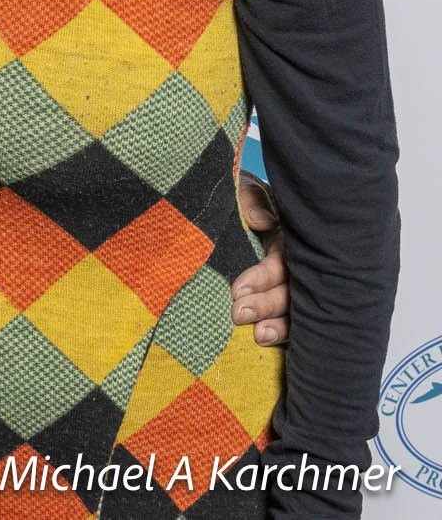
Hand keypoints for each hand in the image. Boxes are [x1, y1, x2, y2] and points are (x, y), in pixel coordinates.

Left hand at [232, 177, 288, 344]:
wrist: (234, 207)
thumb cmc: (244, 199)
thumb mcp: (246, 188)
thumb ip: (252, 198)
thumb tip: (260, 220)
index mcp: (291, 237)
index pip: (282, 261)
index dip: (264, 276)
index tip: (238, 289)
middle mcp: (298, 263)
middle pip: (292, 290)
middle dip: (267, 305)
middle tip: (238, 314)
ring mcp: (296, 284)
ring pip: (298, 310)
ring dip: (280, 325)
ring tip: (259, 336)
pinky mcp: (289, 303)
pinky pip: (295, 322)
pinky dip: (285, 334)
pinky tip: (270, 344)